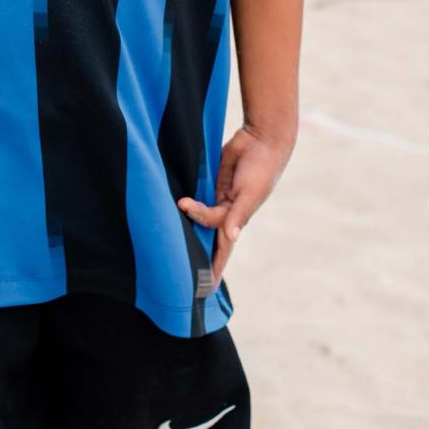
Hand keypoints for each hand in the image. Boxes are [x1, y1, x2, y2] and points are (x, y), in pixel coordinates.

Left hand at [178, 124, 293, 290]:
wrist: (261, 138)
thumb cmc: (262, 169)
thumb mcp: (251, 193)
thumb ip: (239, 214)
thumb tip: (231, 237)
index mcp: (237, 220)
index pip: (222, 250)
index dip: (213, 268)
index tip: (205, 290)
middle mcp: (226, 211)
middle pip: (205, 235)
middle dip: (194, 252)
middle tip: (176, 271)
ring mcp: (217, 195)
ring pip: (197, 216)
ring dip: (185, 223)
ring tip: (165, 234)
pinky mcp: (209, 180)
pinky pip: (195, 195)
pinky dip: (185, 202)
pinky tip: (171, 206)